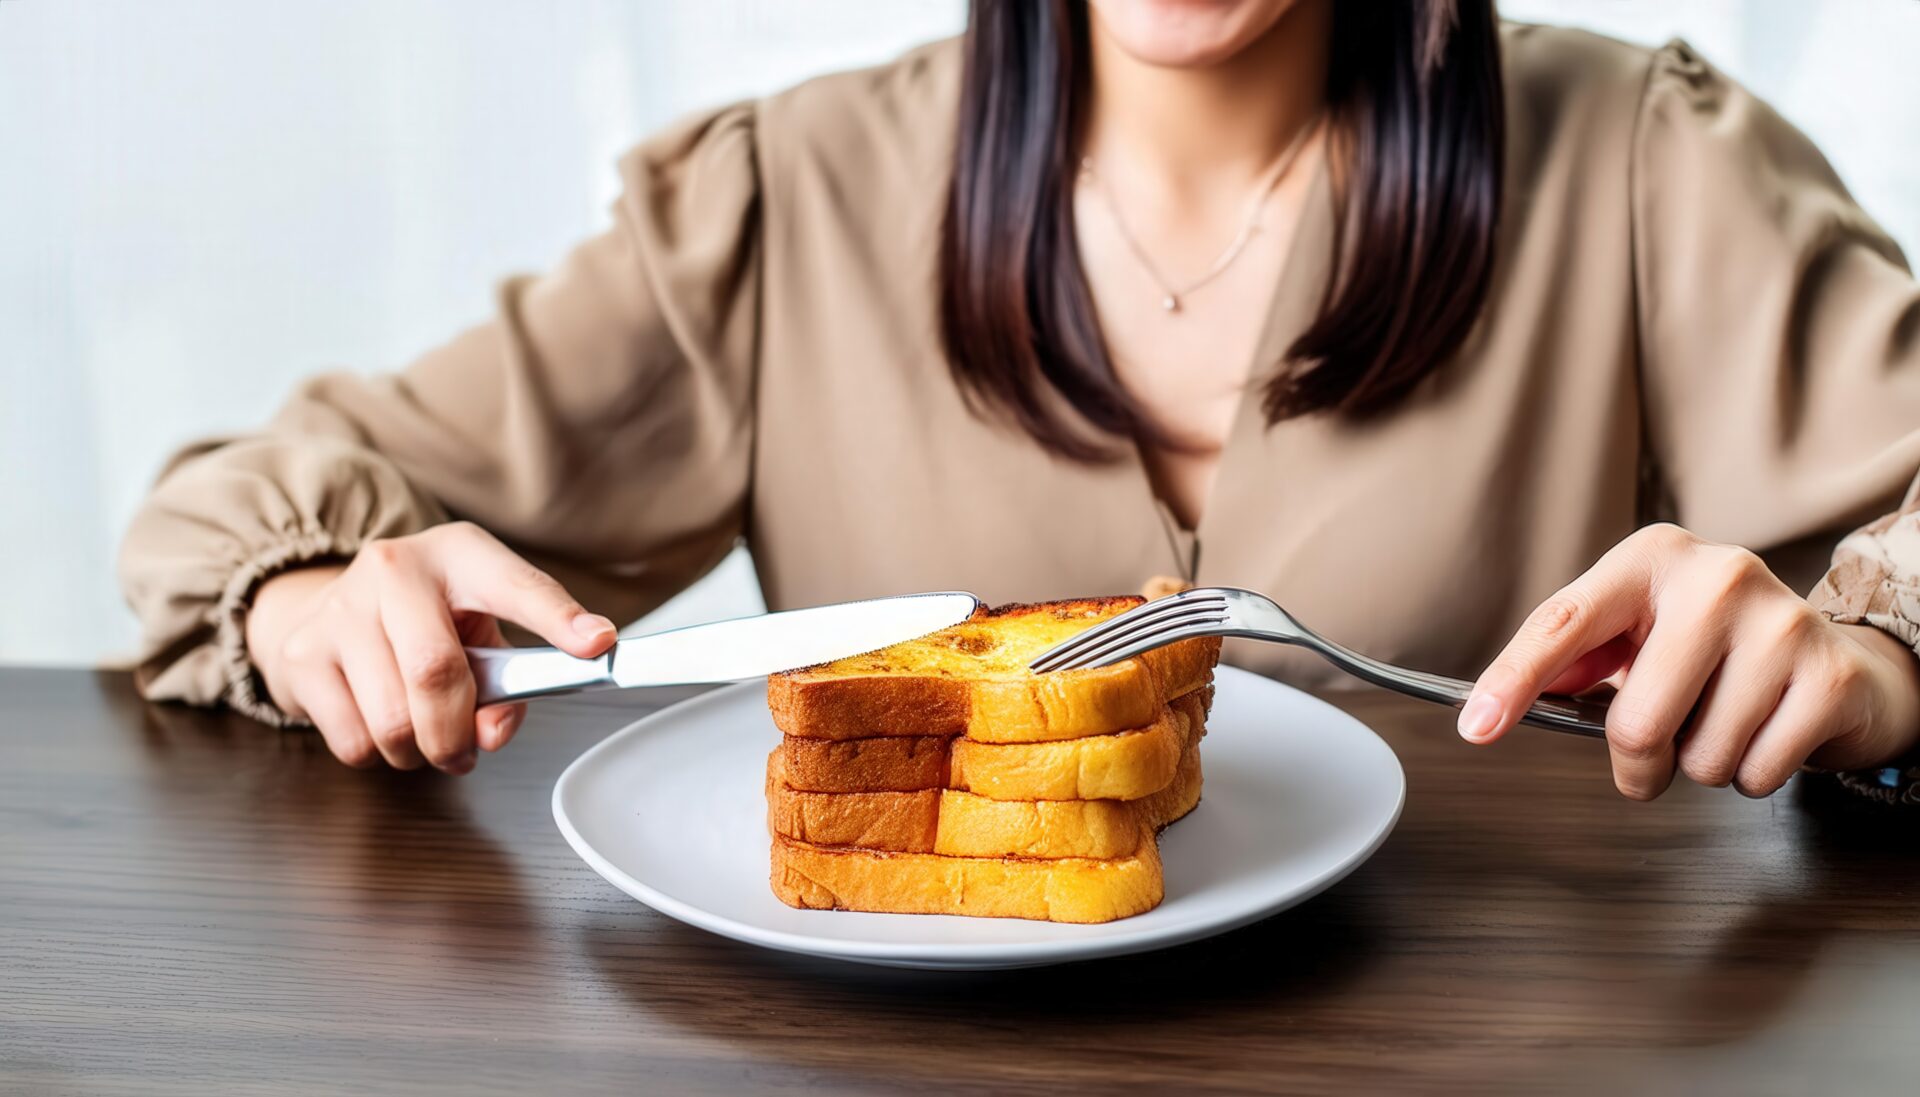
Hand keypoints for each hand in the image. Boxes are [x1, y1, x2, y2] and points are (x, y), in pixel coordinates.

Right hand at [244, 522, 616, 772]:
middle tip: (463, 751)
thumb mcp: (478, 630)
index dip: (559, 619)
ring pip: (392, 719)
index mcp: (459, 555)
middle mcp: (395, 569)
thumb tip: (494, 730)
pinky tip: (380, 725)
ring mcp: (340, 608)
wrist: (321, 607)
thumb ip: (507, 678)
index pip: (516, 585)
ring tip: (421, 733)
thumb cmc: (421, 622)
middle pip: (435, 672)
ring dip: (419, 750)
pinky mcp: (302, 654)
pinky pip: (353, 740)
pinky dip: (378, 754)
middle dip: (456, 733)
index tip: (598, 644)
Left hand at [1459, 523, 1919, 798]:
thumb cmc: (1716, 651)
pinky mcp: (1829, 676)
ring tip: (1728, 719)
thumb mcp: (1639, 634)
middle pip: (1634, 721)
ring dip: (1703, 763)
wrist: (1837, 662)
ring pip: (1699, 757)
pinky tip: (1770, 730)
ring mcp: (1781, 622)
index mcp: (1651, 559)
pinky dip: (1753, 774)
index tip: (1477, 725)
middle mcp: (1717, 577)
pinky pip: (1756, 773)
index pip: (1564, 624)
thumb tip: (1501, 697)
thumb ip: (1575, 658)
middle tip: (1661, 744)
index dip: (1515, 679)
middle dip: (1639, 761)